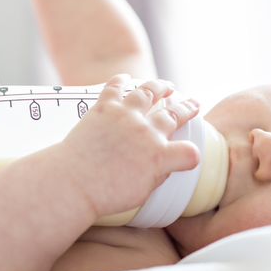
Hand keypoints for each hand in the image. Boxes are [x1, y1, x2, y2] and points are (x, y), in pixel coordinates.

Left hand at [57, 74, 201, 217]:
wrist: (76, 182)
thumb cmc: (106, 194)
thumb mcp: (141, 193)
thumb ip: (155, 176)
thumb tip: (161, 167)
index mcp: (160, 156)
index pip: (188, 153)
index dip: (192, 154)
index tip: (190, 155)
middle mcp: (147, 132)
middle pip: (174, 115)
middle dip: (187, 109)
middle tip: (194, 104)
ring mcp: (126, 116)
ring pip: (148, 93)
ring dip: (160, 87)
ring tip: (168, 85)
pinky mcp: (104, 108)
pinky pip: (115, 88)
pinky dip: (121, 80)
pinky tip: (126, 77)